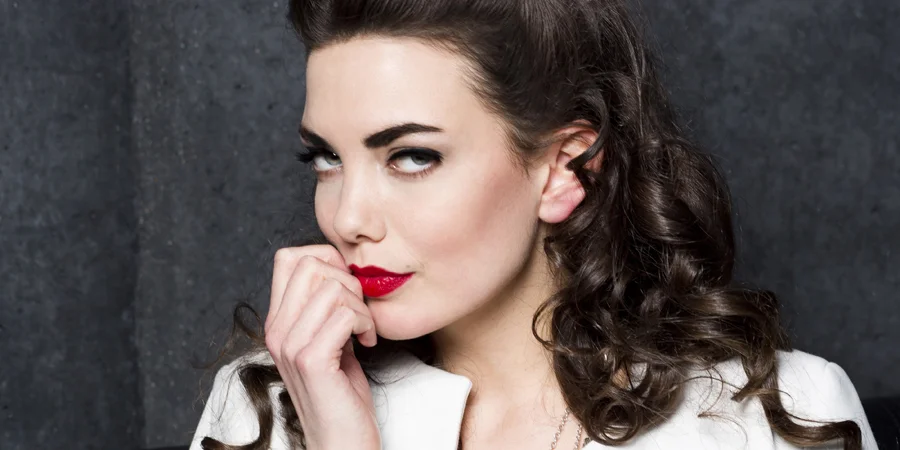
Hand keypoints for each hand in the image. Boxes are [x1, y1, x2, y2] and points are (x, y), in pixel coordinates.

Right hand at [264, 245, 379, 449]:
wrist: (340, 442)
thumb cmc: (341, 394)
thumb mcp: (329, 341)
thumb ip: (326, 308)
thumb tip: (343, 269)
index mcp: (278, 322)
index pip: (289, 257)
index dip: (326, 260)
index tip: (347, 289)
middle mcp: (277, 330)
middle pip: (310, 264)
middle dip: (347, 280)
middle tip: (360, 311)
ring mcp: (290, 346)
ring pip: (332, 287)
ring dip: (361, 306)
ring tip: (364, 331)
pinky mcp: (311, 361)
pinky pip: (344, 314)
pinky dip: (366, 323)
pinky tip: (367, 343)